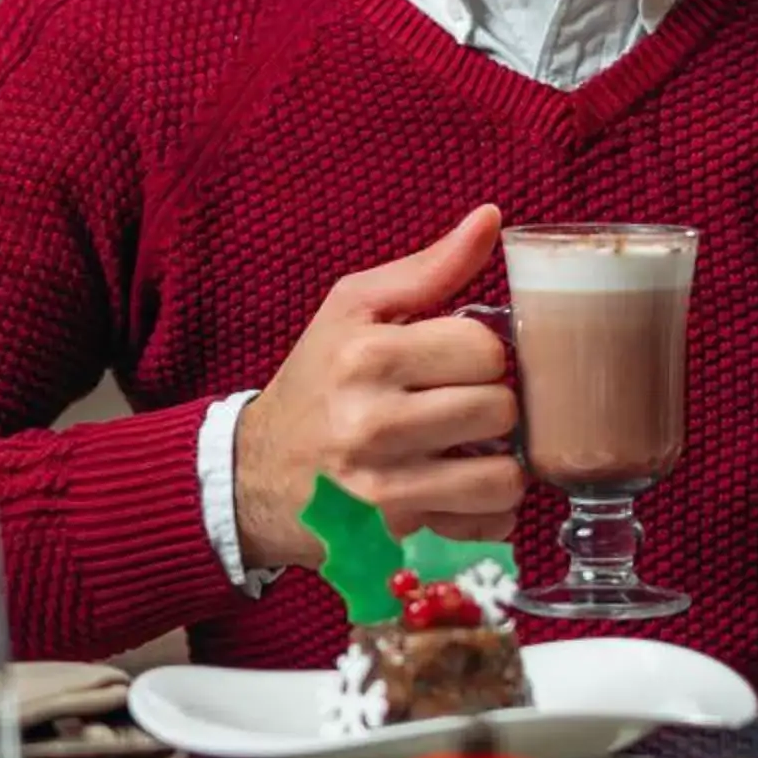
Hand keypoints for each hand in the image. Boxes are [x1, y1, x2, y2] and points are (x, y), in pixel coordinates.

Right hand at [235, 204, 523, 571]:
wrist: (253, 475)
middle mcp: (371, 424)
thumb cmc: (316, 382)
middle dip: (492, 407)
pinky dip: (485, 514)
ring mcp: (383, 490)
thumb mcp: (354, 309)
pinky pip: (487, 528)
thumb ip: (429, 268)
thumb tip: (492, 218)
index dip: (482, 354)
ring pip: (504, 476)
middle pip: (500, 409)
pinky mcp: (395, 539)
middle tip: (462, 407)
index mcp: (366, 356)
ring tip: (468, 452)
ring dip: (497, 464)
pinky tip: (458, 493)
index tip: (457, 363)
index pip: (484, 348)